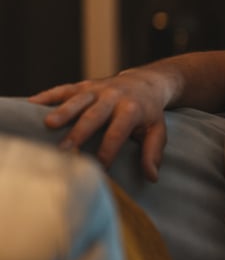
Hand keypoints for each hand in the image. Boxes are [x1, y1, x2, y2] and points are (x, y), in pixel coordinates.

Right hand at [29, 68, 172, 180]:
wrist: (145, 82)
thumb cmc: (149, 112)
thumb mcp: (157, 130)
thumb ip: (153, 152)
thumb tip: (152, 177)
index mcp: (132, 109)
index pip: (117, 133)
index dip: (108, 150)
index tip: (98, 167)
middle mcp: (113, 97)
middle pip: (94, 116)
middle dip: (79, 133)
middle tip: (65, 149)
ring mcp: (97, 89)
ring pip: (78, 100)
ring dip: (63, 112)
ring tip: (48, 125)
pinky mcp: (83, 85)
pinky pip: (64, 89)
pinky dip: (48, 96)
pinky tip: (31, 103)